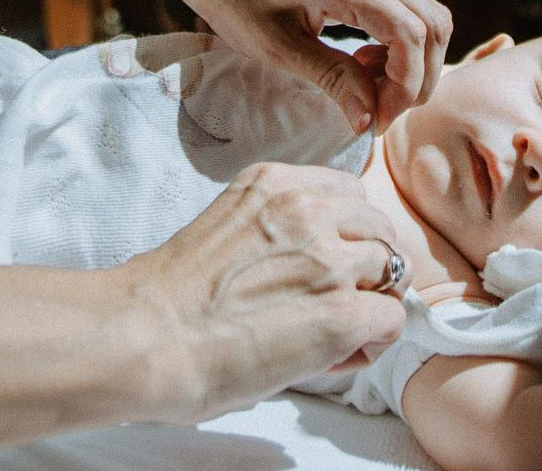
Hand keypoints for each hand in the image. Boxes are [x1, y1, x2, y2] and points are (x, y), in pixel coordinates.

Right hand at [115, 161, 408, 422]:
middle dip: (365, 267)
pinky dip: (372, 342)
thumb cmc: (168, 298)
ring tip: (331, 334)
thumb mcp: (226, 227)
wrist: (147, 338)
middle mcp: (307, 210)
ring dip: (371, 303)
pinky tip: (333, 357)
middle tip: (330, 304)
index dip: (344, 234)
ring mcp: (329, 259)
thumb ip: (272, 231)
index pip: (348, 194)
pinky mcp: (342, 313)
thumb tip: (296, 266)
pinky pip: (392, 319)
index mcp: (274, 184)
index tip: (322, 265)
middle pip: (379, 228)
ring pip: (394, 270)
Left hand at [172, 0, 451, 132]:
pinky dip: (397, 44)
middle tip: (380, 110)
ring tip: (367, 88)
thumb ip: (328, 78)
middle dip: (418, 76)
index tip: (378, 116)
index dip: (407, 82)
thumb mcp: (272, 46)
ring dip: (410, 61)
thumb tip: (368, 119)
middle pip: (432, 21)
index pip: (409, 31)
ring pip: (424, 14)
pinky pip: (401, 8)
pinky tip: (361, 65)